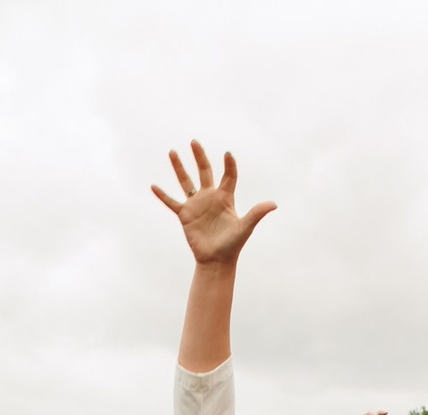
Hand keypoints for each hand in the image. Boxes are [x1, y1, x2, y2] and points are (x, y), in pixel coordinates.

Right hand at [151, 140, 274, 266]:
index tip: (228, 154)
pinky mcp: (185, 215)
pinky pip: (171, 202)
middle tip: (194, 142)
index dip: (229, 165)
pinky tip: (153, 186)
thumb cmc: (233, 245)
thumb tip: (273, 204)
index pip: (228, 176)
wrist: (217, 260)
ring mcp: (196, 205)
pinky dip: (162, 195)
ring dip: (178, 167)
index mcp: (225, 198)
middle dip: (200, 156)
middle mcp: (210, 197)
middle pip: (204, 171)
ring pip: (186, 182)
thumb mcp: (245, 228)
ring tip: (172, 152)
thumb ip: (256, 213)